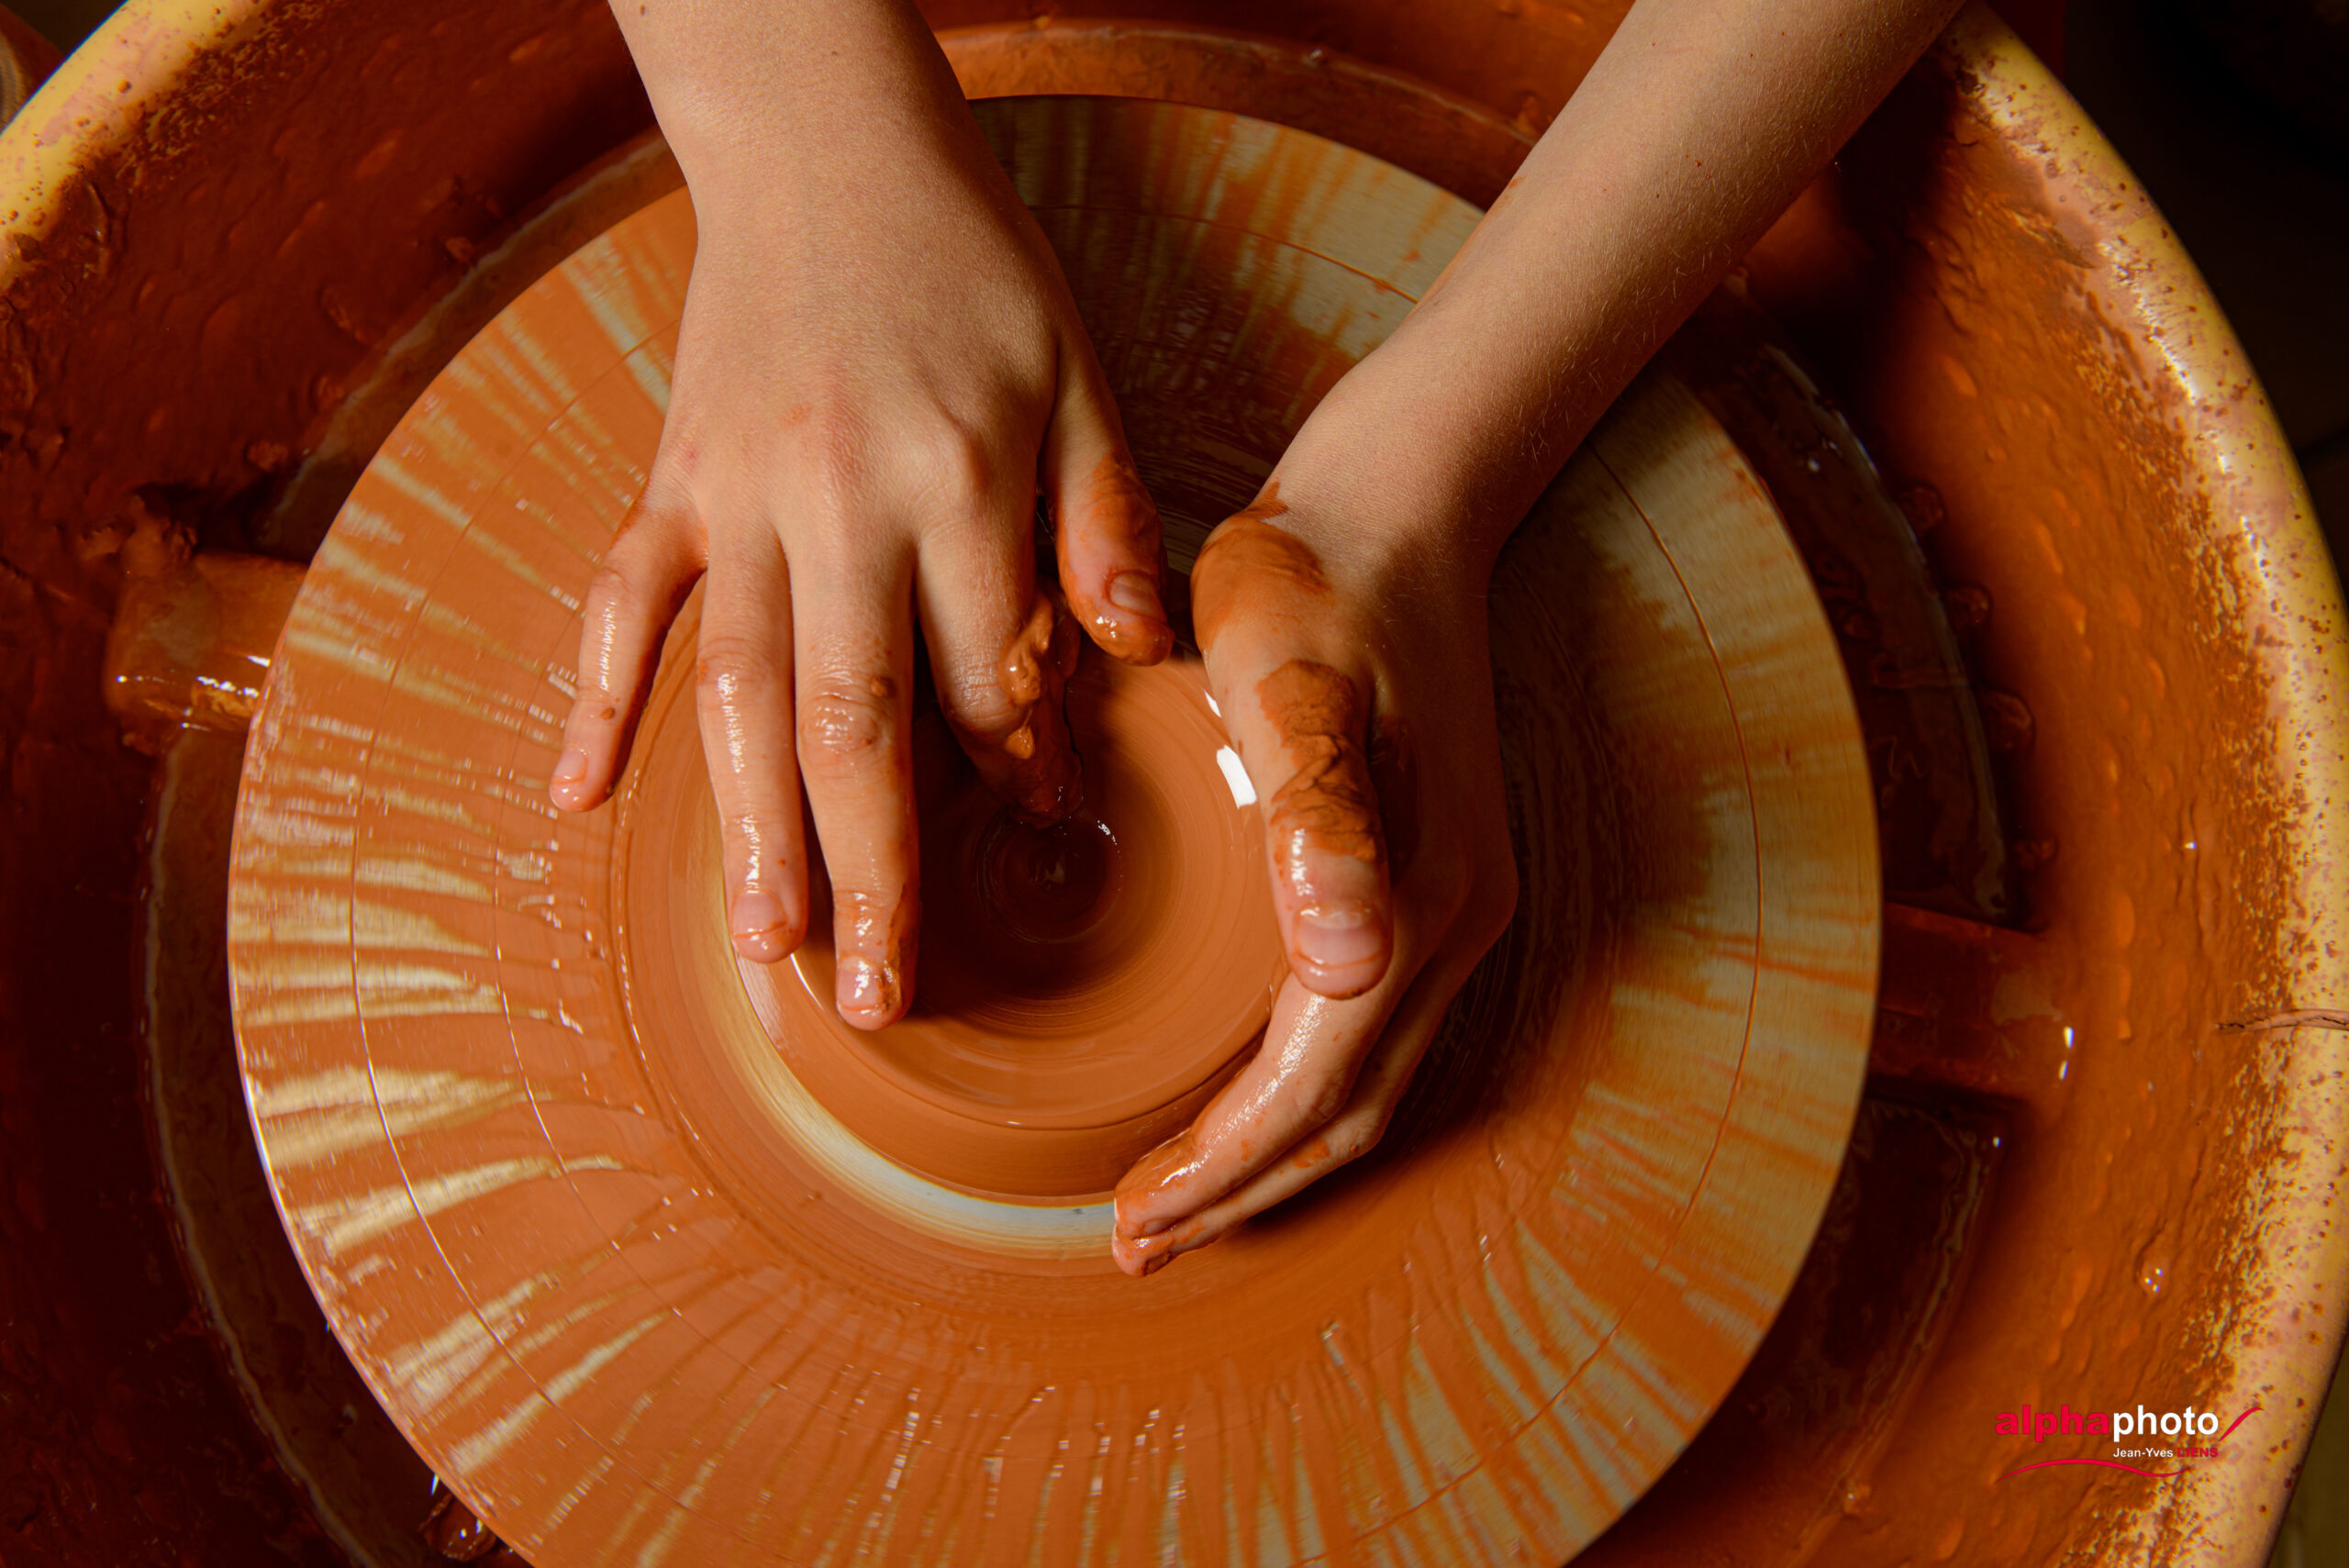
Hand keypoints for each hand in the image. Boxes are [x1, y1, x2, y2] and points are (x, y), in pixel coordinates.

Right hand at [550, 2, 1169, 1028]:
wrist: (828, 150)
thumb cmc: (973, 267)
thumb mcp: (1080, 374)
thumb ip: (1106, 519)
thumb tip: (1140, 659)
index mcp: (963, 481)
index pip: (990, 676)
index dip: (1015, 775)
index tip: (1036, 854)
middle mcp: (843, 501)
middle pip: (854, 719)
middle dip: (873, 867)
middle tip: (881, 997)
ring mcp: (738, 497)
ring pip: (737, 690)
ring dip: (748, 827)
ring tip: (766, 947)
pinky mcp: (668, 482)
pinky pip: (618, 603)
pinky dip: (591, 699)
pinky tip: (573, 799)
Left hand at [1109, 442, 1518, 1275]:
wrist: (1394, 508)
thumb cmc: (1317, 585)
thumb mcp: (1296, 676)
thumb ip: (1322, 813)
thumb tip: (1352, 966)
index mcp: (1417, 889)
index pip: (1315, 1079)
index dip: (1225, 1162)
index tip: (1134, 1213)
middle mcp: (1454, 917)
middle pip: (1348, 1107)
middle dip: (1243, 1187)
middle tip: (1140, 1237)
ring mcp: (1457, 904)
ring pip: (1366, 1081)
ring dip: (1274, 1154)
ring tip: (1180, 1197)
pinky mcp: (1436, 882)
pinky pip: (1370, 1032)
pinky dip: (1302, 1092)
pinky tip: (1241, 1093)